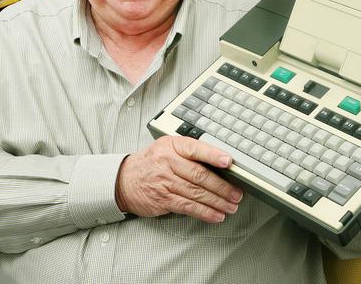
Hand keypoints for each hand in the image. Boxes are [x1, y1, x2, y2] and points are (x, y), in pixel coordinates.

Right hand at [115, 136, 242, 222]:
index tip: (229, 162)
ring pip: (196, 192)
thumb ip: (189, 152)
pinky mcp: (163, 199)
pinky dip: (204, 212)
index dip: (213, 156)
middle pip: (200, 175)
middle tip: (237, 193)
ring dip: (217, 201)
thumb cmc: (151, 163)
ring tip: (231, 206)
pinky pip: (188, 207)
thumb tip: (220, 163)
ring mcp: (165, 181)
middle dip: (222, 186)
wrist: (123, 179)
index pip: (195, 149)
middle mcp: (168, 162)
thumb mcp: (167, 147)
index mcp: (172, 145)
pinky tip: (216, 215)